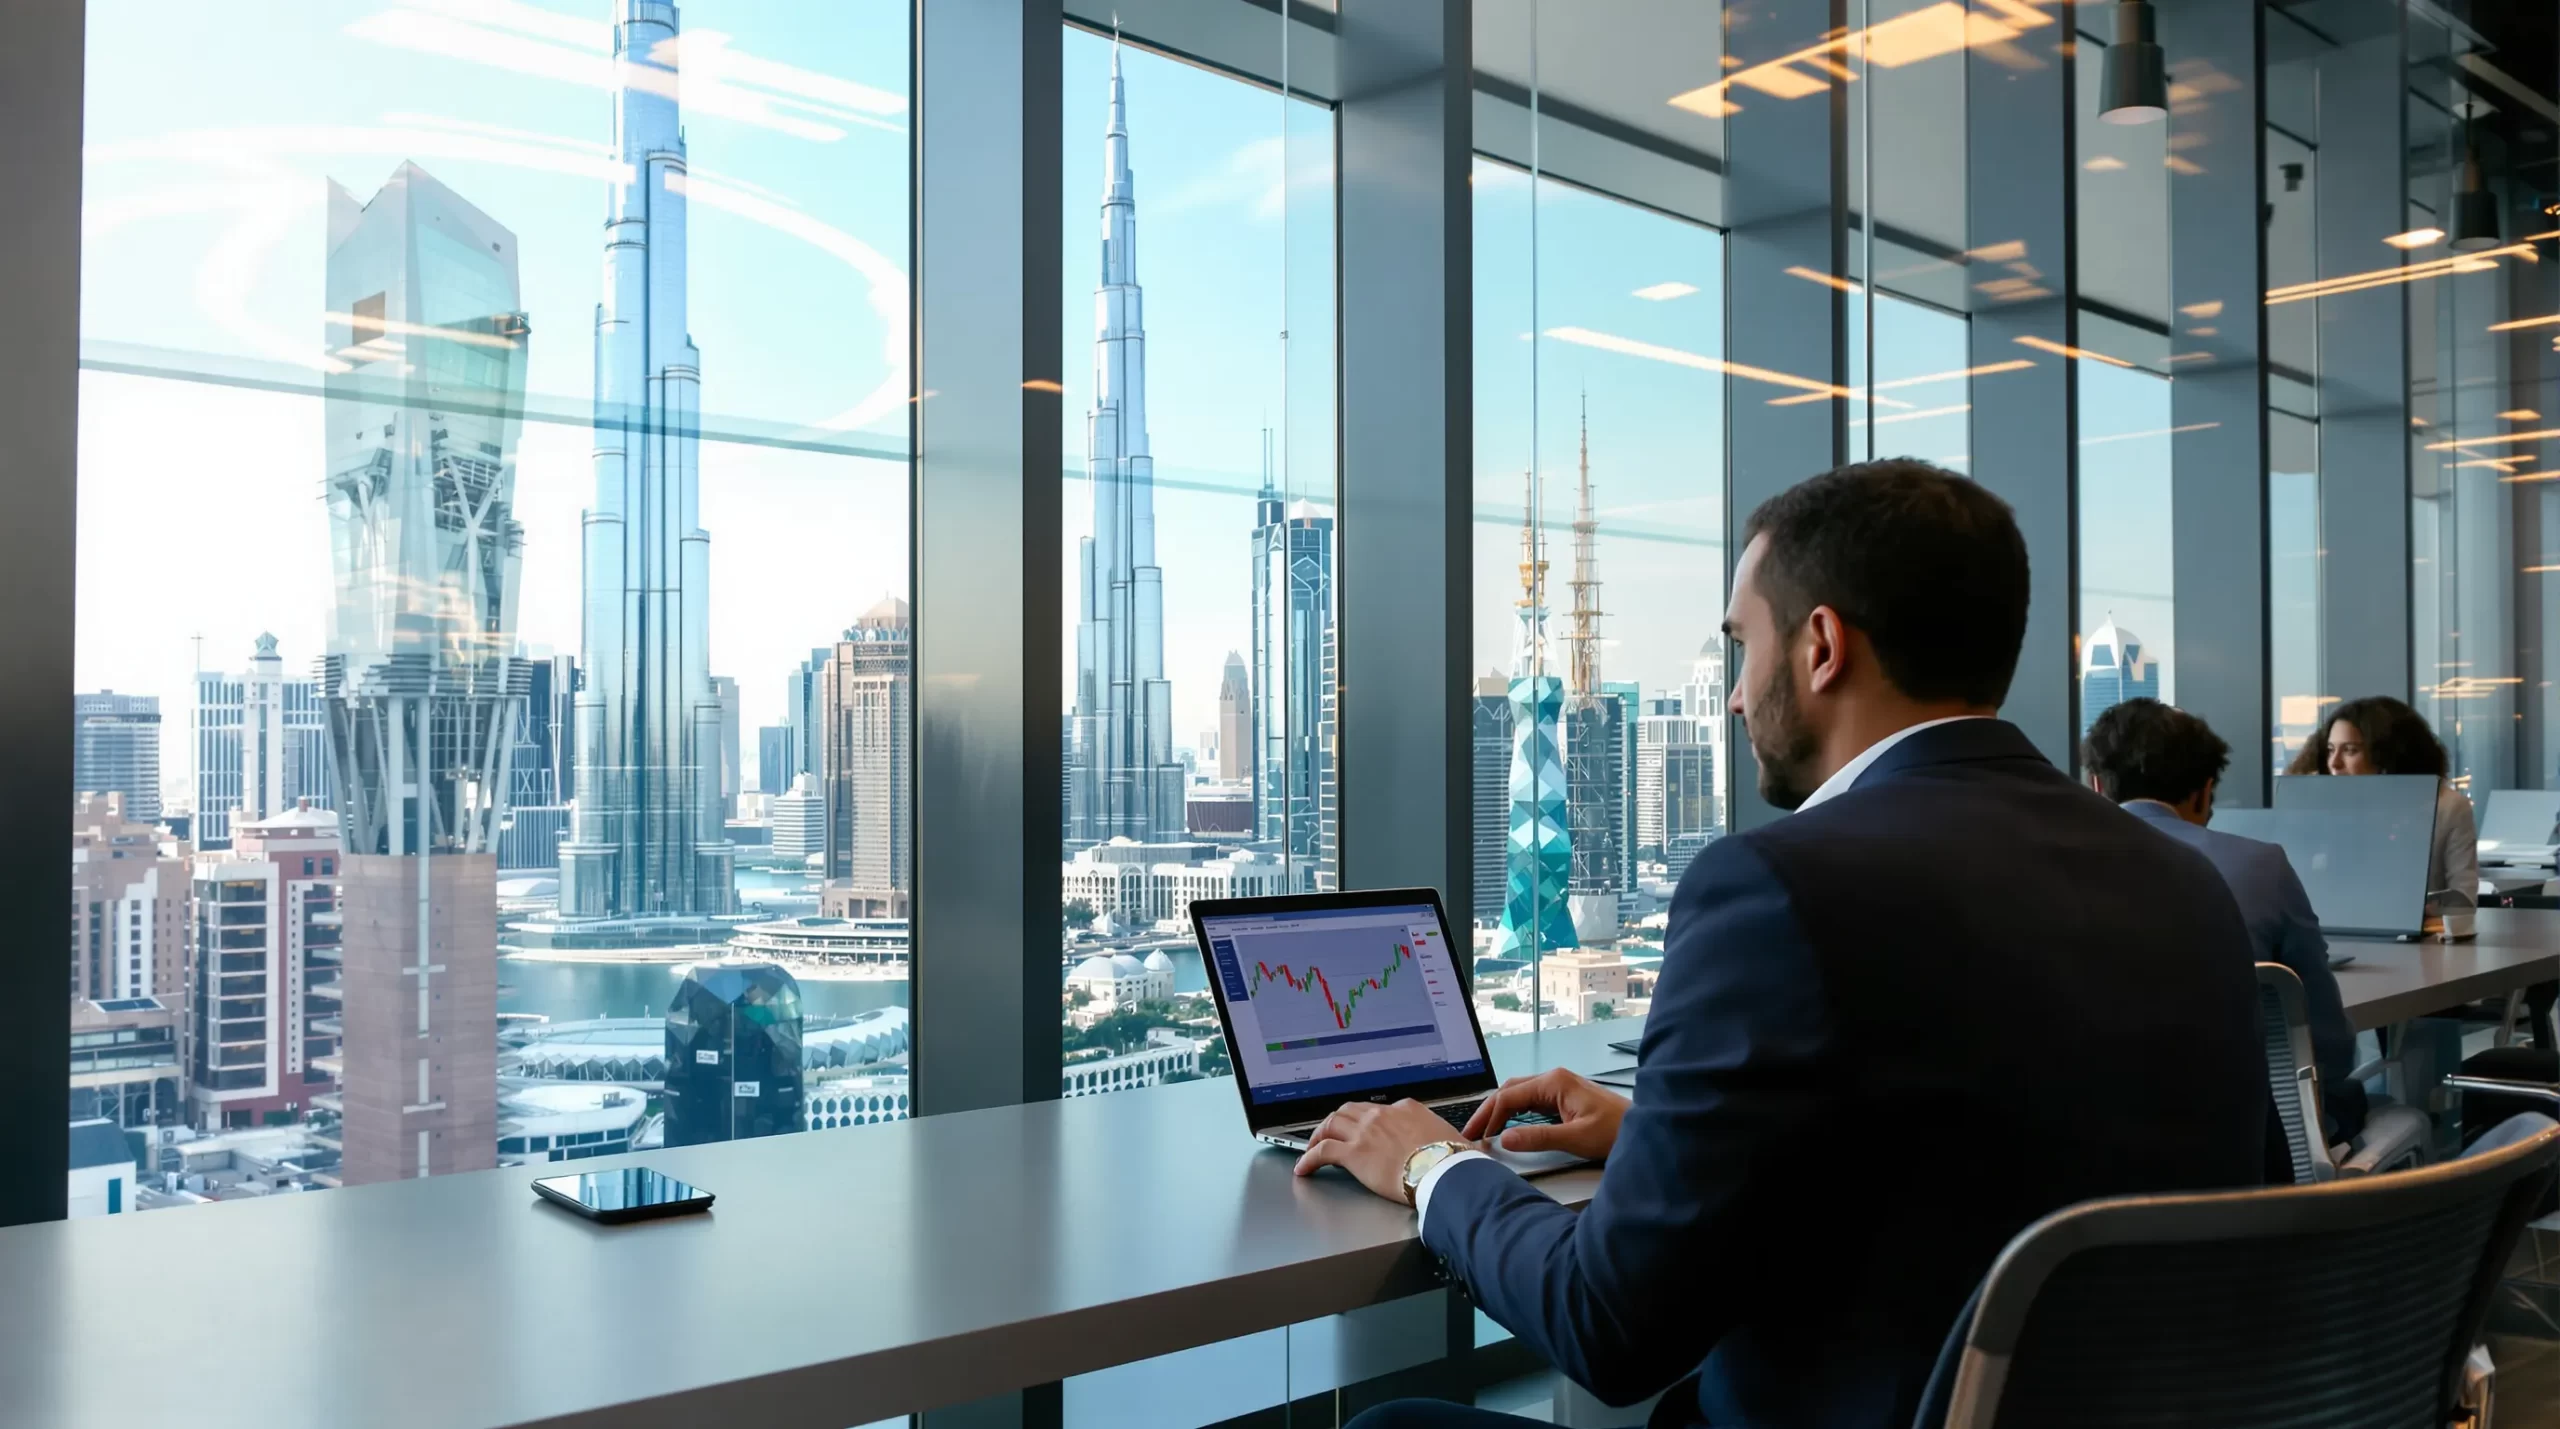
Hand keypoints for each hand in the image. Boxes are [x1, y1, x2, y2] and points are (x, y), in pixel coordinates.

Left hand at [1294, 1099, 1461, 1202]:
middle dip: (1337, 1120)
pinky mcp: (1354, 1153)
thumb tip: (1455, 1143)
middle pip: (1350, 1111)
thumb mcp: (1452, 1137)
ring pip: (1332, 1124)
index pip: (1378, 1110)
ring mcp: (1366, 1132)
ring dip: (1319, 1134)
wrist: (1445, 1171)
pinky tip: (1304, 1167)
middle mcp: (1382, 1115)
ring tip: (1313, 1146)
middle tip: (1330, 1131)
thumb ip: (1442, 1136)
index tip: (1364, 1129)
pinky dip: (1309, 1157)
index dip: (1366, 1120)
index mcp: (1406, 1109)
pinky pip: (1323, 1150)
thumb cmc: (1452, 1159)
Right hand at [1461, 1068, 1628, 1161]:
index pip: (1509, 1095)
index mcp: (1554, 1082)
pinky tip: (1507, 1126)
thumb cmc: (1615, 1131)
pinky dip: (1514, 1113)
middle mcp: (1554, 1079)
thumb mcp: (1576, 1138)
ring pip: (1518, 1094)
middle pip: (1509, 1090)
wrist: (1645, 1129)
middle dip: (1488, 1111)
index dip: (1488, 1116)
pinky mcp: (1563, 1098)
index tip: (1475, 1136)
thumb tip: (1505, 1139)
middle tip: (1470, 1133)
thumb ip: (1538, 1138)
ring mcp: (1559, 1087)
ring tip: (1483, 1131)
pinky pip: (1530, 1101)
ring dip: (1499, 1112)